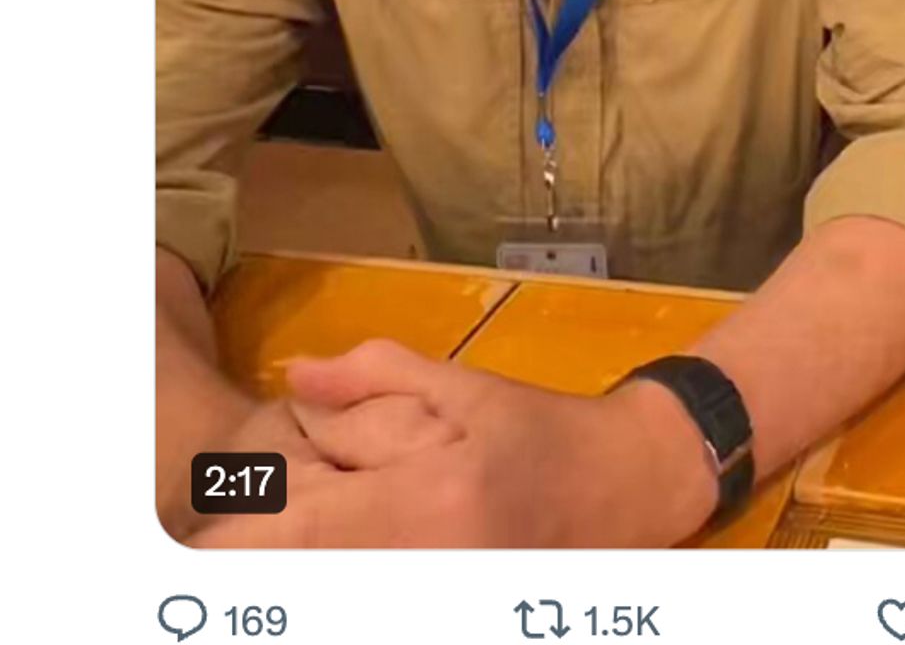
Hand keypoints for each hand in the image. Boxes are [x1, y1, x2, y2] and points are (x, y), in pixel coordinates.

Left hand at [195, 342, 719, 547]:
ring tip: (269, 542)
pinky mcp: (448, 609)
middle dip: (256, 559)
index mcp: (428, 500)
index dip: (235, 537)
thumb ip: (376, 378)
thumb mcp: (466, 386)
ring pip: (332, 592)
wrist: (628, 488)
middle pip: (305, 577)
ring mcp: (438, 597)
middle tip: (217, 543)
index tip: (193, 533)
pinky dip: (337, 578)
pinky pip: (366, 597)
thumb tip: (294, 379)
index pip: (301, 529)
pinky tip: (332, 558)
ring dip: (298, 571)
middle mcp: (426, 565)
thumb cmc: (544, 430)